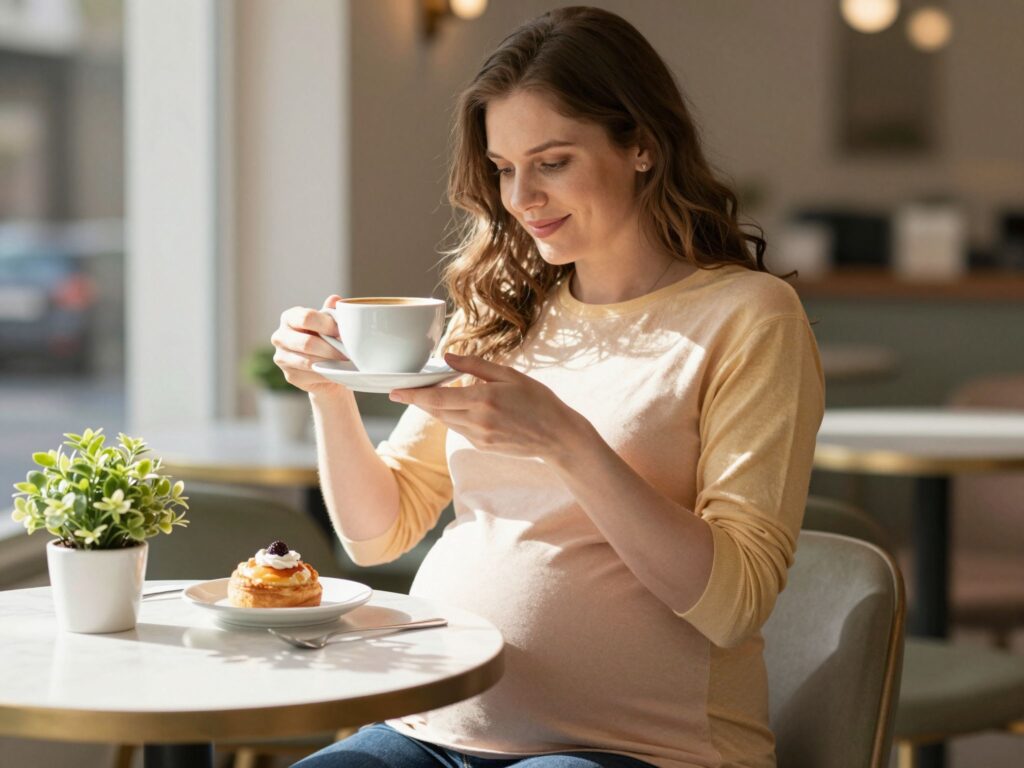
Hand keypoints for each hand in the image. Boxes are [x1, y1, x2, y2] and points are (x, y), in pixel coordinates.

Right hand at [270, 295, 347, 394]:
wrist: (325, 365)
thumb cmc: (327, 338)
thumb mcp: (330, 323)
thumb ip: (331, 311)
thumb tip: (335, 299)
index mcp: (290, 317)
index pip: (306, 317)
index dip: (327, 325)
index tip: (342, 332)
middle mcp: (280, 336)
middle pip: (307, 343)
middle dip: (331, 349)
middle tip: (348, 353)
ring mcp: (281, 357)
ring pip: (309, 361)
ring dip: (330, 363)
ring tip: (345, 363)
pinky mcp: (289, 375)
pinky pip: (311, 376)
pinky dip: (326, 375)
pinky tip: (336, 372)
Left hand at [389, 353, 591, 462]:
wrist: (558, 436)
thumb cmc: (538, 400)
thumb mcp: (510, 375)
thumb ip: (475, 366)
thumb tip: (447, 358)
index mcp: (483, 399)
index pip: (436, 398)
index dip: (412, 395)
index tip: (393, 391)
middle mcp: (477, 421)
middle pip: (436, 411)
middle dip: (418, 401)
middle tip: (402, 391)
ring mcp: (479, 438)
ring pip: (446, 421)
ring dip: (435, 408)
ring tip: (429, 394)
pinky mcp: (482, 447)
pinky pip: (459, 430)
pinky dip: (453, 417)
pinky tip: (460, 408)